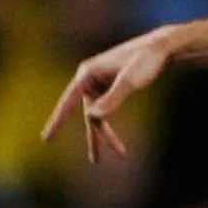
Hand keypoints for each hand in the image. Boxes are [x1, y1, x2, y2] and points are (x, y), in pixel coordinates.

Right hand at [41, 28, 177, 161]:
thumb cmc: (146, 60)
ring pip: (97, 114)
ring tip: (122, 154)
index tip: (45, 139)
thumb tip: (93, 117)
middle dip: (99, 136)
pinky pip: (104, 108)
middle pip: (89, 113)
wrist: (162, 47)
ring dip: (107, 134)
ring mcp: (99, 81)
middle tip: (95, 161)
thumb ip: (113, 99)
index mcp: (88, 73)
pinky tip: (117, 139)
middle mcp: (89, 77)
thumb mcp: (130, 81)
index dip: (57, 121)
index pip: (67, 102)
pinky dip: (110, 123)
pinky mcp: (109, 85)